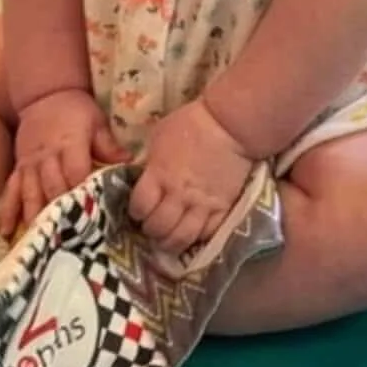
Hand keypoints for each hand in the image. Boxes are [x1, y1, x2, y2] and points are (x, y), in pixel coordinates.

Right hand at [0, 88, 128, 238]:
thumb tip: (128, 161)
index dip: (81, 193)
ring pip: (31, 192)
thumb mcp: (96, 121)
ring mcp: (30, 164)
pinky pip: (11, 190)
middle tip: (67, 238)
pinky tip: (6, 230)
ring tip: (38, 239)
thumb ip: (108, 144)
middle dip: (59, 211)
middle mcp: (47, 156)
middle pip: (52, 187)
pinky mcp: (19, 168)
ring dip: (34, 216)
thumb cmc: (76, 110)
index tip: (89, 215)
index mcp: (70, 144)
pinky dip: (8, 210)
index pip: (76, 172)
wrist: (46, 95)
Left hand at [129, 98, 254, 257]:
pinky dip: (197, 238)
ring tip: (168, 240)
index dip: (136, 212)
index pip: (139, 207)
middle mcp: (178, 195)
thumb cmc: (191, 123)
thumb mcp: (159, 136)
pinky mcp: (223, 208)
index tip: (139, 210)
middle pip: (157, 227)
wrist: (230, 125)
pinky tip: (192, 234)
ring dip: (170, 243)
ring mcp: (202, 205)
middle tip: (152, 227)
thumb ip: (150, 161)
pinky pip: (207, 234)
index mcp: (159, 175)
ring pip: (181, 238)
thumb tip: (144, 176)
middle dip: (150, 230)